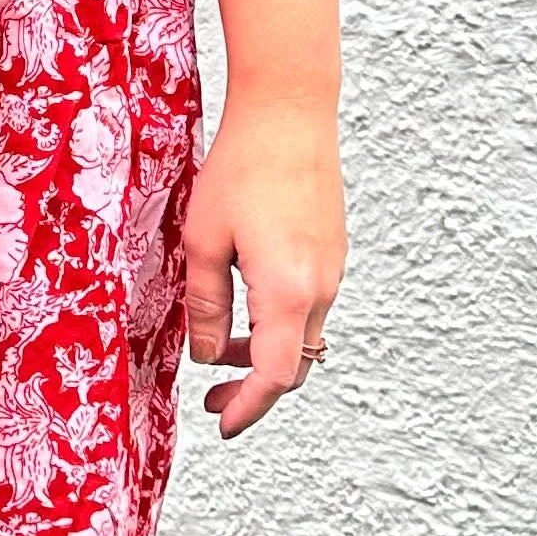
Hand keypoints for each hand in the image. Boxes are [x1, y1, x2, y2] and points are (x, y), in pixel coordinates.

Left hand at [182, 88, 345, 436]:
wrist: (289, 111)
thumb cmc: (242, 169)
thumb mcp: (203, 242)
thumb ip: (206, 306)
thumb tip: (210, 354)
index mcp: (289, 292)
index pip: (275, 376)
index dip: (248, 407)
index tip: (222, 424)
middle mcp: (322, 288)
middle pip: (295, 363)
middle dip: (253, 387)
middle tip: (211, 396)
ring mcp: (333, 269)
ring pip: (302, 335)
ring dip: (265, 350)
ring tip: (220, 343)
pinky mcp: (332, 251)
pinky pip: (308, 305)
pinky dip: (278, 321)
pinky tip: (244, 301)